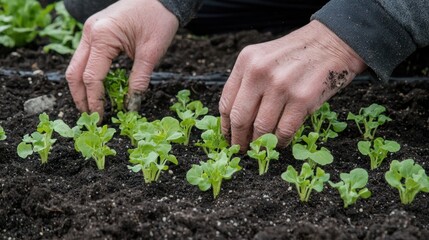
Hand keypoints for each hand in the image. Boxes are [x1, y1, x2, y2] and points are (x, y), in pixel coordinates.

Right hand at [66, 0, 178, 116]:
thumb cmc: (158, 19)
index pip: (91, 77)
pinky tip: (98, 89)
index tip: (100, 118)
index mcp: (102, 36)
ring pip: (77, 65)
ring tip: (93, 106)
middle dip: (80, 97)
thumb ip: (139, 80)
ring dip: (82, 88)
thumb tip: (131, 105)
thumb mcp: (152, 53)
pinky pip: (86, 57)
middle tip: (90, 117)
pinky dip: (89, 75)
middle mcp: (90, 32)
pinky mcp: (95, 32)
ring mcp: (90, 31)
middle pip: (74, 72)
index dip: (95, 101)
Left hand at [219, 20, 366, 149]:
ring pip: (261, 128)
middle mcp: (260, 72)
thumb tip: (235, 120)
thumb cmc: (296, 54)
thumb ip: (247, 82)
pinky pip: (284, 131)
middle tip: (242, 149)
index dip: (226, 126)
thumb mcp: (263, 57)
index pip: (226, 102)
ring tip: (261, 148)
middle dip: (239, 140)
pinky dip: (280, 141)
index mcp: (246, 61)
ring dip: (260, 144)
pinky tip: (280, 142)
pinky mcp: (302, 99)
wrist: (331, 43)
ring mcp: (281, 85)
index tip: (228, 136)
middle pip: (240, 118)